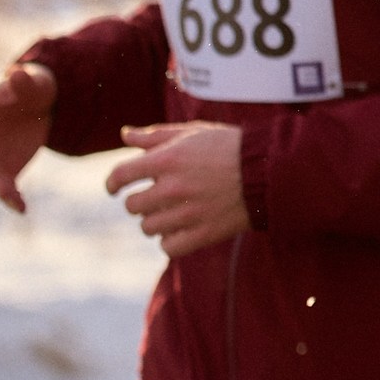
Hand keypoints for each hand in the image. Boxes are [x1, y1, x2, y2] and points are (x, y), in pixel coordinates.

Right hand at [0, 62, 56, 213]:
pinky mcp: (3, 166)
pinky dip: (12, 197)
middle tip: (5, 191)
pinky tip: (22, 209)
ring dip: (1, 190)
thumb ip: (24, 81)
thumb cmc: (32, 86)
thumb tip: (16, 72)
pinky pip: (5, 184)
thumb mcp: (33, 81)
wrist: (39, 102)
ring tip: (17, 204)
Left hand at [105, 122, 249, 259]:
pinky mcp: (203, 233)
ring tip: (171, 212)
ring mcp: (187, 213)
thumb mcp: (193, 133)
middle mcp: (172, 188)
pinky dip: (170, 240)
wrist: (268, 170)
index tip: (114, 189)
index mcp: (167, 159)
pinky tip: (180, 229)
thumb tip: (125, 135)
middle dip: (140, 201)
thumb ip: (156, 135)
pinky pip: (168, 247)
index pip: (120, 176)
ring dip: (155, 221)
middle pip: (133, 205)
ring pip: (148, 228)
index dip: (111, 183)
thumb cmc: (229, 147)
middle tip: (155, 198)